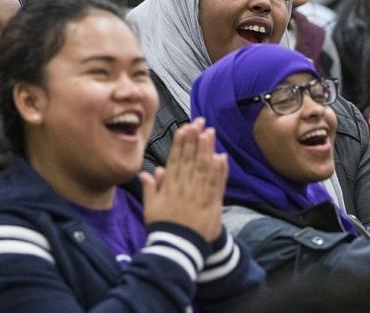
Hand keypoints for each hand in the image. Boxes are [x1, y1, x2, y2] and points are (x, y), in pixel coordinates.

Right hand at [142, 118, 226, 241]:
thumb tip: (147, 172)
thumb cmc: (163, 227)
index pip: (176, 159)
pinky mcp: (211, 203)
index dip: (181, 143)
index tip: (185, 128)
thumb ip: (150, 188)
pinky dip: (220, 171)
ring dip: (207, 149)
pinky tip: (222, 157)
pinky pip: (216, 184)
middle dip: (195, 139)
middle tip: (199, 122)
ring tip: (210, 133)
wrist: (178, 247)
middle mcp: (184, 187)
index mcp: (169, 186)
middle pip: (191, 159)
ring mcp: (198, 194)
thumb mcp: (150, 207)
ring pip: (203, 168)